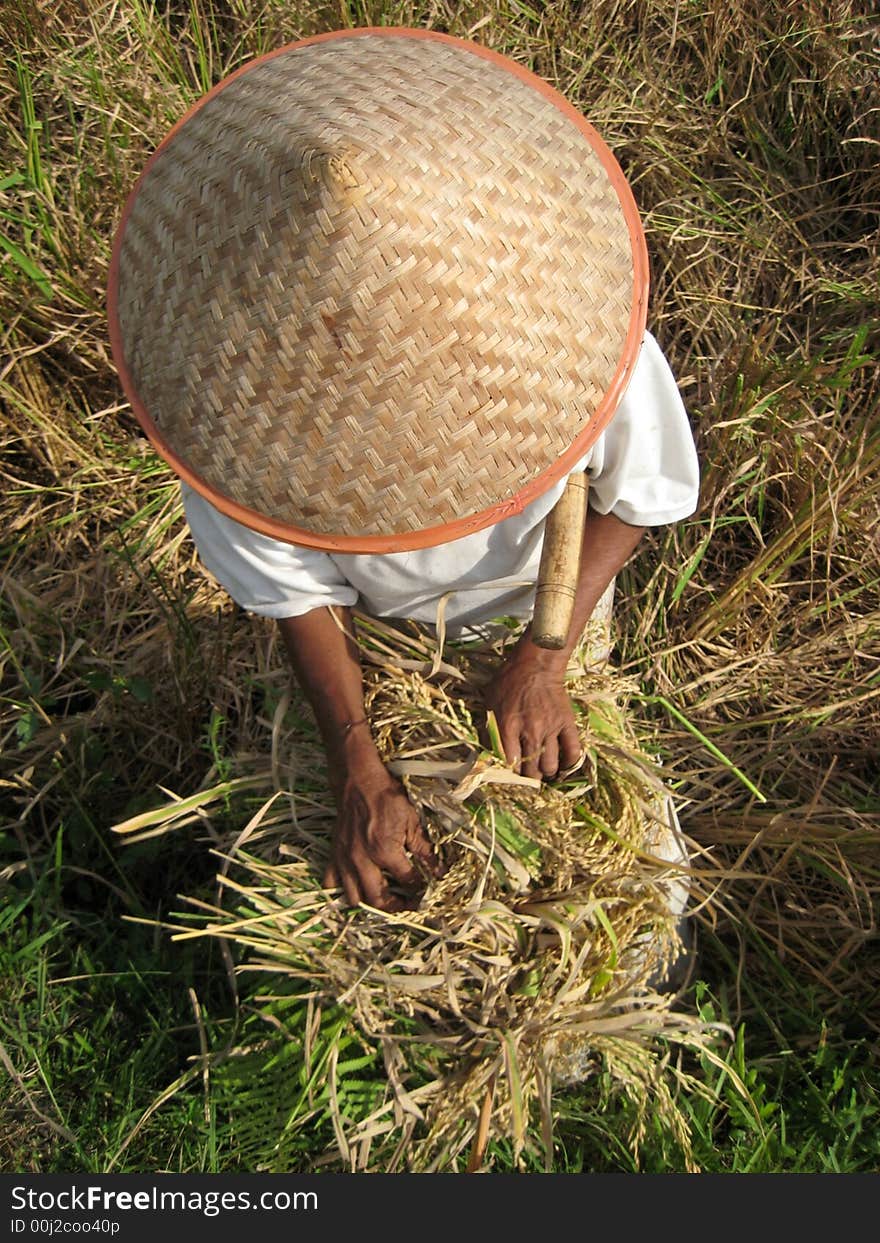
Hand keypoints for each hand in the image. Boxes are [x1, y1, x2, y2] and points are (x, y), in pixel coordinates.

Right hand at [324, 761, 440, 910]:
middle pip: (378, 900)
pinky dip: (341, 891)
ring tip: (384, 902)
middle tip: (408, 907)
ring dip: (369, 905)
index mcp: (385, 852)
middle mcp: (363, 861)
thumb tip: (439, 871)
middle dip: (396, 908)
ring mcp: (345, 860)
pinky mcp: (335, 855)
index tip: (427, 895)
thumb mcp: (411, 820)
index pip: (408, 882)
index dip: (420, 891)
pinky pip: (331, 882)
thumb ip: (424, 849)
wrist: (358, 781)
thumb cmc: (386, 797)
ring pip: (353, 898)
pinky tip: (355, 889)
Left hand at [483, 644, 582, 780]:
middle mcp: (529, 731)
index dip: (510, 774)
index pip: (509, 764)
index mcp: (507, 726)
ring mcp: (550, 728)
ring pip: (550, 766)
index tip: (510, 775)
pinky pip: (573, 751)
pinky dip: (569, 763)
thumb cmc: (508, 682)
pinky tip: (563, 764)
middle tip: (528, 776)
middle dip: (528, 778)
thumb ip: (488, 730)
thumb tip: (489, 755)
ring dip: (546, 772)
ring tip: (543, 771)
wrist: (536, 664)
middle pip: (530, 770)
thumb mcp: (489, 703)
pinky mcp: (567, 723)